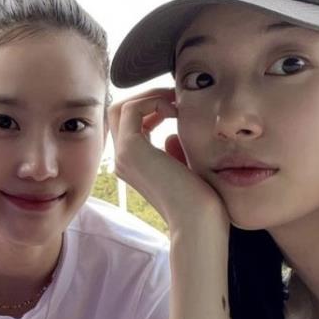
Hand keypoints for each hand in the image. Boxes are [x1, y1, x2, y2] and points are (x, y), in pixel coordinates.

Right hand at [108, 87, 227, 232]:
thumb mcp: (184, 168)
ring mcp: (123, 155)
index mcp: (133, 165)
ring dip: (149, 96)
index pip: (128, 124)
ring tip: (175, 102)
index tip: (176, 109)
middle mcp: (122, 159)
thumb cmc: (200, 200)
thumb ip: (173, 150)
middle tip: (173, 99)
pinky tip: (175, 112)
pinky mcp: (131, 149)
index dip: (149, 108)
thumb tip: (169, 136)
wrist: (197, 221)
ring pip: (121, 107)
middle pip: (118, 113)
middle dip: (146, 98)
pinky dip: (153, 101)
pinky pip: (132, 108)